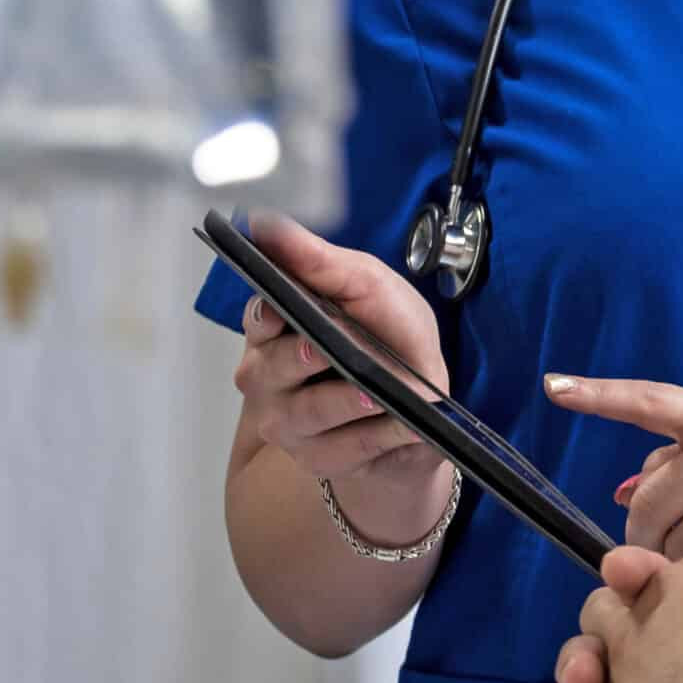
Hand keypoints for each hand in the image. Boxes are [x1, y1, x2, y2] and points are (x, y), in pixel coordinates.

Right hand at [232, 214, 450, 532]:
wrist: (423, 401)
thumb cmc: (389, 334)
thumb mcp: (367, 285)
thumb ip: (318, 259)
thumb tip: (267, 223)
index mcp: (274, 326)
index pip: (259, 316)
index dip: (271, 314)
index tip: (281, 307)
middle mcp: (268, 377)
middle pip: (271, 368)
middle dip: (306, 357)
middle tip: (330, 349)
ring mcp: (288, 423)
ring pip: (304, 414)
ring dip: (347, 400)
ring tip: (379, 391)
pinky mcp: (318, 459)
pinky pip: (343, 450)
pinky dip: (377, 435)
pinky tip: (402, 423)